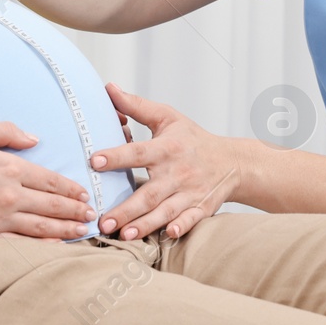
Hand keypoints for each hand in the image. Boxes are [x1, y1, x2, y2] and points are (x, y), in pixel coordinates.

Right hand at [0, 121, 95, 242]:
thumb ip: (5, 131)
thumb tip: (34, 138)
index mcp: (7, 167)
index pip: (48, 179)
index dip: (69, 187)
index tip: (84, 193)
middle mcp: (7, 194)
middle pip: (51, 204)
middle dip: (75, 210)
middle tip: (92, 214)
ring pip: (41, 226)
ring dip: (65, 229)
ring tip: (83, 231)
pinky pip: (20, 241)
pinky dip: (41, 244)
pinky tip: (55, 245)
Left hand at [90, 83, 243, 241]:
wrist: (232, 161)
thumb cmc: (192, 139)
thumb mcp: (167, 117)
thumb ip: (136, 106)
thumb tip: (108, 88)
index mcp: (167, 148)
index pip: (137, 152)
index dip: (115, 156)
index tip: (93, 161)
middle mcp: (177, 172)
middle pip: (149, 193)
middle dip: (126, 209)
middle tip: (103, 220)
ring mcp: (190, 192)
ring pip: (165, 211)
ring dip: (145, 225)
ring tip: (123, 235)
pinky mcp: (201, 208)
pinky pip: (191, 220)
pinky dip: (181, 227)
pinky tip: (169, 235)